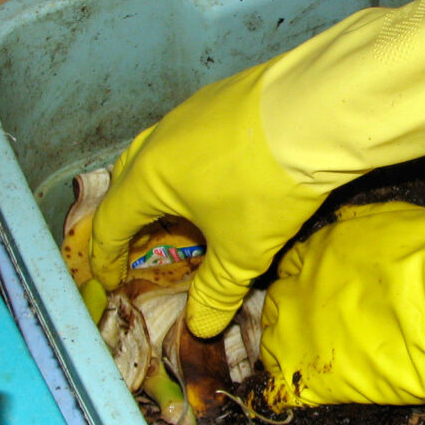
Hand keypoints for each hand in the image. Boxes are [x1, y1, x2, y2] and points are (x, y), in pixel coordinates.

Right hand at [90, 60, 322, 337]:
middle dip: (127, 218)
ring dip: (157, 187)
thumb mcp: (241, 251)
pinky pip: (188, 138)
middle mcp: (160, 138)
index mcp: (149, 177)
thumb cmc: (266, 187)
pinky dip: (187, 164)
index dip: (108, 256)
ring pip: (156, 153)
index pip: (112, 222)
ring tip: (175, 212)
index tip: (111, 280)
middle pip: (126, 182)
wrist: (316, 114)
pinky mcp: (222, 97)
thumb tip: (200, 327)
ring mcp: (190, 112)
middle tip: (139, 247)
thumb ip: (215, 291)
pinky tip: (214, 175)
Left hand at [259, 201, 424, 424]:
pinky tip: (298, 392)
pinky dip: (290, 389)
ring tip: (298, 356)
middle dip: (288, 306)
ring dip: (279, 346)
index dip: (307, 270)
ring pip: (270, 339)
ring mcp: (308, 330)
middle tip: (309, 319)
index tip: (319, 281)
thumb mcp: (410, 219)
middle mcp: (307, 283)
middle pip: (278, 296)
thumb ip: (373, 225)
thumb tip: (357, 224)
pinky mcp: (321, 377)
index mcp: (328, 243)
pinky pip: (287, 387)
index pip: (298, 257)